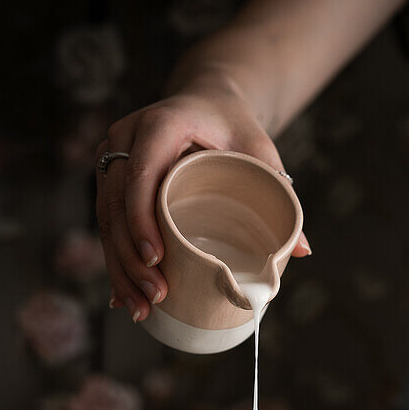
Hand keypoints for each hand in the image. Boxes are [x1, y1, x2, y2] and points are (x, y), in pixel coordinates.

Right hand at [96, 82, 310, 322]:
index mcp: (161, 124)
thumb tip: (303, 250)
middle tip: (156, 295)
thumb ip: (278, 191)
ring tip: (141, 308)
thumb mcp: (259, 150)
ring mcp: (113, 158)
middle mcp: (127, 137)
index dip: (142, 218)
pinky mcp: (110, 179)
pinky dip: (116, 261)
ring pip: (105, 219)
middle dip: (130, 256)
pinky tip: (123, 297)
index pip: (141, 174)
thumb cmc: (234, 127)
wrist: (206, 101)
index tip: (156, 258)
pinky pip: (107, 223)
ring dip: (120, 268)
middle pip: (116, 204)